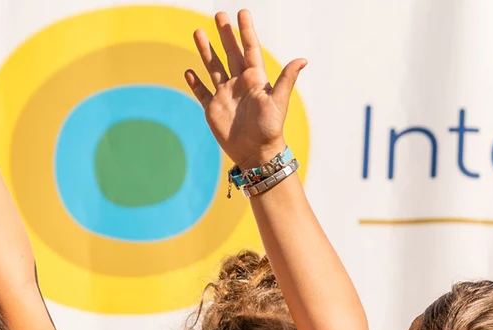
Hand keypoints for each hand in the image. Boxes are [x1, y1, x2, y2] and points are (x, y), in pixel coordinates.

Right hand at [183, 9, 304, 168]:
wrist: (256, 154)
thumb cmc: (270, 128)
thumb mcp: (278, 102)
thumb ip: (286, 79)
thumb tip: (303, 59)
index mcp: (255, 79)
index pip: (250, 49)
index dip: (246, 31)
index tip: (242, 13)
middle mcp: (239, 84)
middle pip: (230, 53)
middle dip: (225, 34)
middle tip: (219, 14)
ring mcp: (225, 95)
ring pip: (214, 68)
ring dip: (206, 51)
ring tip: (198, 32)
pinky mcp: (213, 109)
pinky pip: (202, 92)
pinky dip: (195, 83)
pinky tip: (189, 71)